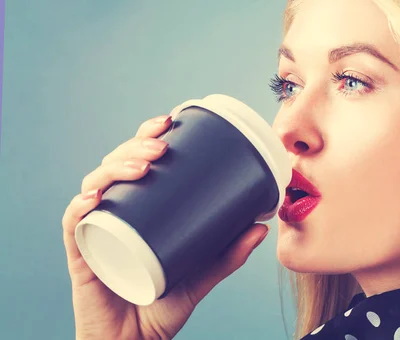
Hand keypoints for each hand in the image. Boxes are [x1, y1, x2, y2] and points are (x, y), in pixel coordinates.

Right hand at [62, 115, 269, 339]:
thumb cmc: (161, 305)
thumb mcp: (200, 274)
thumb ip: (227, 254)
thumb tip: (261, 226)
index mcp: (139, 210)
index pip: (137, 163)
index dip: (147, 137)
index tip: (169, 121)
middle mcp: (115, 213)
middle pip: (116, 166)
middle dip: (135, 147)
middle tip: (161, 146)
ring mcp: (97, 230)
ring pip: (95, 185)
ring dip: (115, 168)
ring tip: (143, 166)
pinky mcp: (82, 254)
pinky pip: (73, 225)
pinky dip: (80, 207)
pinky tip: (94, 198)